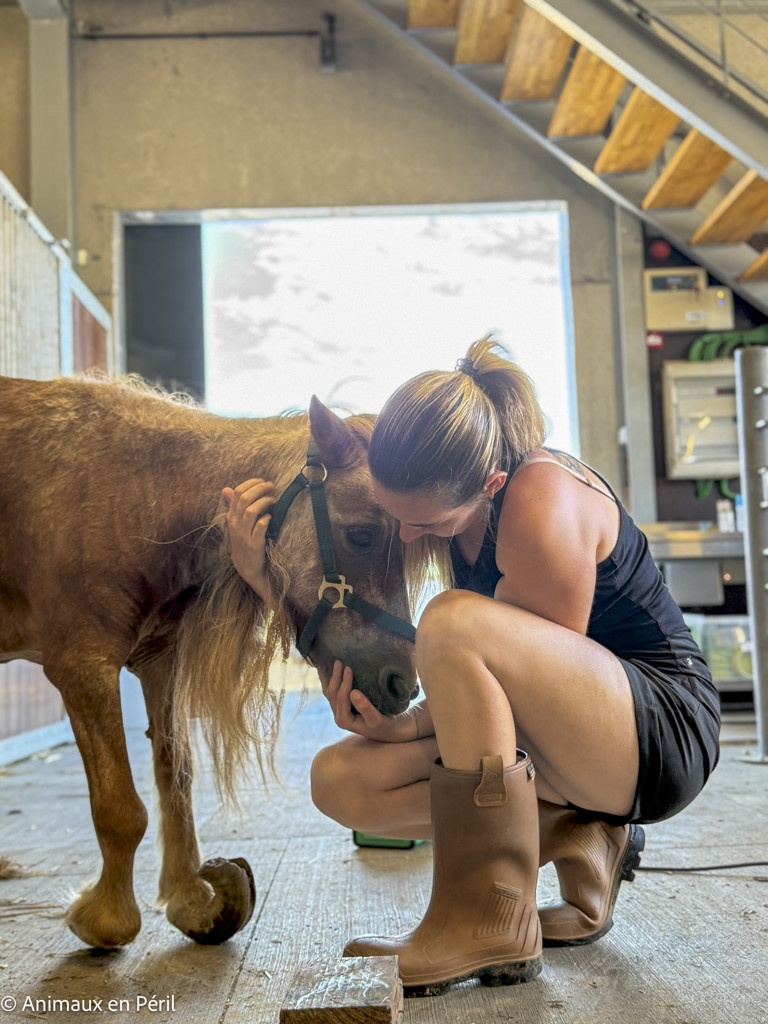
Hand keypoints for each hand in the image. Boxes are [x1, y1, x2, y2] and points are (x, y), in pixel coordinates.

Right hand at [222, 478, 275, 601]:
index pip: (237, 492)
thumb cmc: (244, 542)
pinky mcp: (254, 545)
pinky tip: (272, 516)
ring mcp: (244, 535)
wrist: (246, 569)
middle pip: (245, 498)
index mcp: (231, 517)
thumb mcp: (236, 524)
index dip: (251, 483)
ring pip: (251, 510)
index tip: (263, 481)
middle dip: (260, 489)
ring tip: (274, 500)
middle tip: (272, 487)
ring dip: (264, 501)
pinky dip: (267, 518)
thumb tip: (226, 489)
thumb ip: (233, 506)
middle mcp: (236, 524)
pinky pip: (260, 527)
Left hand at [320, 660, 427, 742]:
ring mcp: (340, 710)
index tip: (349, 668)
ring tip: (332, 663)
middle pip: (332, 694)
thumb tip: (353, 692)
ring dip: (331, 678)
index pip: (341, 698)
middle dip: (335, 677)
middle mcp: (339, 715)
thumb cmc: (384, 725)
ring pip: (330, 692)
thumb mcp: (376, 718)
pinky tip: (329, 671)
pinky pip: (334, 692)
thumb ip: (365, 707)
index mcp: (344, 720)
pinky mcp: (344, 706)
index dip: (344, 683)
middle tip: (339, 662)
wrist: (390, 729)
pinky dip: (331, 681)